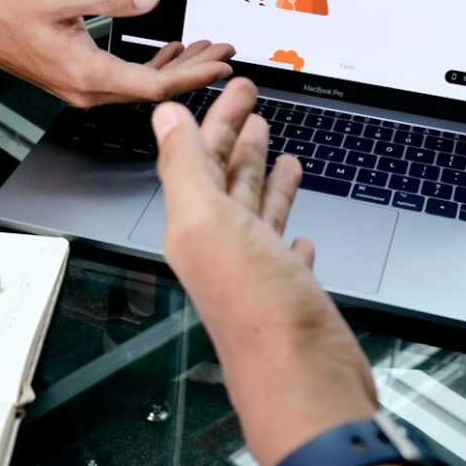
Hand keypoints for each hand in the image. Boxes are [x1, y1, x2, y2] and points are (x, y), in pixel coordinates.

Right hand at [0, 0, 233, 107]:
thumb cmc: (10, 10)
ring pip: (142, 84)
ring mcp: (84, 88)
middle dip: (193, 70)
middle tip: (224, 53)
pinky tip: (167, 49)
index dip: (193, 75)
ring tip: (204, 48)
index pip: (155, 85)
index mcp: (89, 74)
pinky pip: (125, 79)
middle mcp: (89, 90)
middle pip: (154, 88)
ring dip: (174, 67)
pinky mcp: (79, 80)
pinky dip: (151, 65)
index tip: (221, 64)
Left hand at [151, 78, 377, 465]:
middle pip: (227, 179)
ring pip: (255, 211)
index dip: (216, 118)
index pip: (201, 157)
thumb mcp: (207, 223)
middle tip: (253, 101)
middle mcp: (221, 246)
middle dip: (238, 137)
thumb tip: (163, 120)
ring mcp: (256, 271)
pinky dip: (288, 229)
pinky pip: (283, 251)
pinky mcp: (288, 294)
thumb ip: (183, 168)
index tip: (235, 85)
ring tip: (276, 147)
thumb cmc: (258, 310)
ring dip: (262, 177)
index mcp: (196, 226)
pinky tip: (298, 227)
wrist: (302, 380)